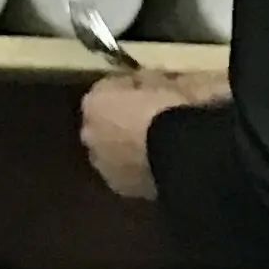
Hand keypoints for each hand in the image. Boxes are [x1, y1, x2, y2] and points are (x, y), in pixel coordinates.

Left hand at [77, 73, 197, 200]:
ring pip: (114, 150)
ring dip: (127, 148)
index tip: (148, 91)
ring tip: (155, 148)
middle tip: (150, 122)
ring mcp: (102, 163)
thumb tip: (149, 80)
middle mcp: (89, 132)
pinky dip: (138, 169)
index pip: (109, 88)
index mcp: (94, 101)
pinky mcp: (121, 188)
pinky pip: (128, 173)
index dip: (130, 89)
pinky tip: (158, 165)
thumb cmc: (166, 112)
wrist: (179, 155)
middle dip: (122, 121)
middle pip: (105, 123)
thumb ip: (148, 80)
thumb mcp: (162, 82)